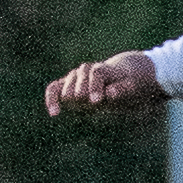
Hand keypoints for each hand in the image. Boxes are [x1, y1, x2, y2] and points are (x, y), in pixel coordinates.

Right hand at [44, 50, 160, 117]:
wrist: (117, 75)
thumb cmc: (126, 83)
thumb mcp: (131, 86)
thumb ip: (122, 89)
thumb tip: (109, 92)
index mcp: (102, 69)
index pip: (95, 74)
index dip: (95, 87)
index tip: (96, 101)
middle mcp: (85, 70)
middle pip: (77, 78)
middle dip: (83, 92)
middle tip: (93, 103)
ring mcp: (74, 77)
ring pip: (66, 84)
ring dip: (70, 97)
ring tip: (70, 110)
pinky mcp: (66, 85)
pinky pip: (53, 89)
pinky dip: (51, 99)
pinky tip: (54, 113)